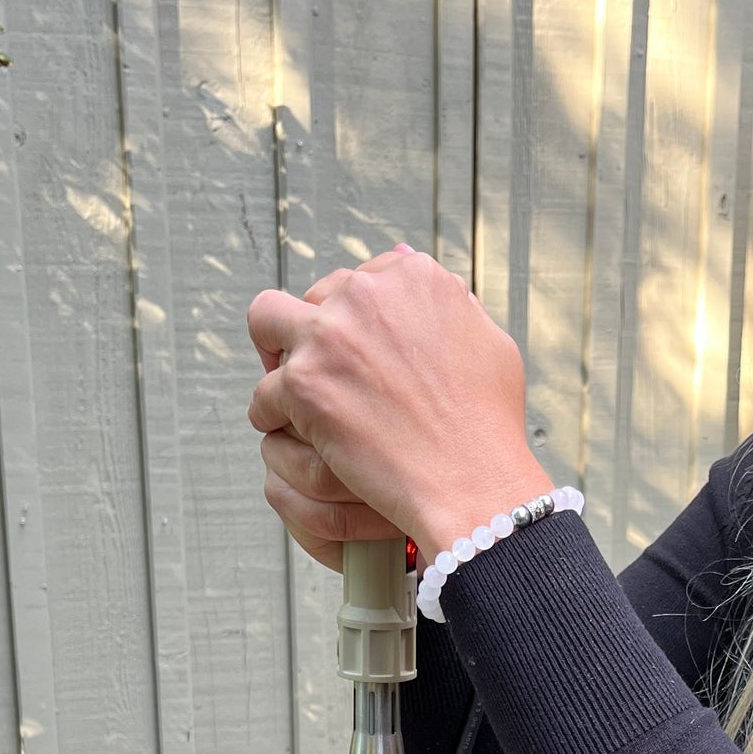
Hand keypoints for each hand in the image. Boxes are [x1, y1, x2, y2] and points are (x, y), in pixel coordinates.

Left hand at [247, 247, 551, 566]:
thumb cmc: (486, 424)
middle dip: (315, 332)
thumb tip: (421, 271)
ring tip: (289, 391)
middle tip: (324, 374)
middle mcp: (368, 294)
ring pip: (266, 322)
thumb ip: (452, 302)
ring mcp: (330, 335)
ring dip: (275, 355)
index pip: (361, 279)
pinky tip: (292, 433)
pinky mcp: (304, 383)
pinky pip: (263, 393)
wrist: (472, 481)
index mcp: (413, 277)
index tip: (358, 349)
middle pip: (314, 296)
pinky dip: (272, 415)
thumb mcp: (489, 342)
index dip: (356, 317)